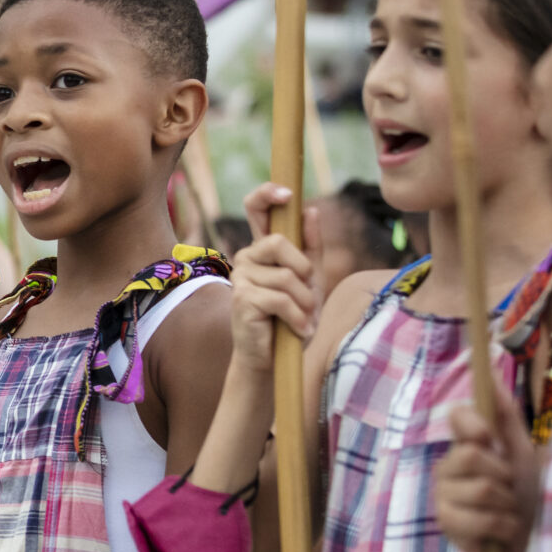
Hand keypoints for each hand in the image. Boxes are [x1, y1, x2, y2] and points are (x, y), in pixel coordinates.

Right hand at [230, 183, 319, 374]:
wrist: (274, 357)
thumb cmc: (291, 317)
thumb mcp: (309, 280)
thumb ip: (310, 247)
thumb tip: (310, 210)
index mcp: (262, 249)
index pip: (256, 208)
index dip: (267, 194)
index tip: (287, 193)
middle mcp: (247, 257)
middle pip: (278, 241)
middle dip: (302, 269)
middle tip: (306, 295)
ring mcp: (241, 277)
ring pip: (286, 276)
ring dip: (304, 302)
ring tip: (303, 319)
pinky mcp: (241, 299)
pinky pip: (281, 299)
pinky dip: (297, 317)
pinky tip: (298, 329)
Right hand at [436, 395, 540, 551]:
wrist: (535, 545)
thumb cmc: (531, 499)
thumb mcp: (524, 456)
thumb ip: (507, 418)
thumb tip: (493, 376)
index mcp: (468, 446)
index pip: (457, 417)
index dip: (472, 423)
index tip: (487, 436)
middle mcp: (449, 467)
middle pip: (470, 454)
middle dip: (503, 476)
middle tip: (511, 490)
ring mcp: (444, 496)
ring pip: (480, 488)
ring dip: (508, 505)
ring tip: (510, 513)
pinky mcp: (447, 525)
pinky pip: (480, 518)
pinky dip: (504, 526)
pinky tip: (504, 532)